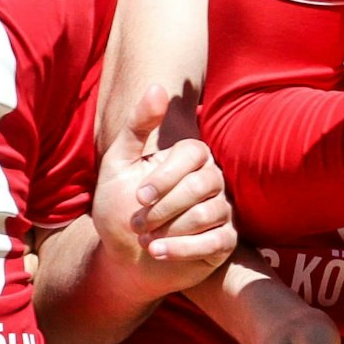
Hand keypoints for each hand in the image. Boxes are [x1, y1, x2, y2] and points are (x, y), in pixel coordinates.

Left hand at [93, 83, 236, 291]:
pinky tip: (157, 252)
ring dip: (169, 230)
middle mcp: (213, 180)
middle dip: (164, 208)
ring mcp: (223, 210)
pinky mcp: (225, 241)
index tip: (139, 197)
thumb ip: (137, 126)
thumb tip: (158, 86)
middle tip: (137, 224)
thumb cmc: (120, 207)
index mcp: (192, 157)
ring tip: (145, 240)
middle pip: (201, 185)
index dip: (166, 177)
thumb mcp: (118, 164)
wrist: (123, 257)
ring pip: (206, 214)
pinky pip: (214, 242)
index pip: (193, 154)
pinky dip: (181, 249)